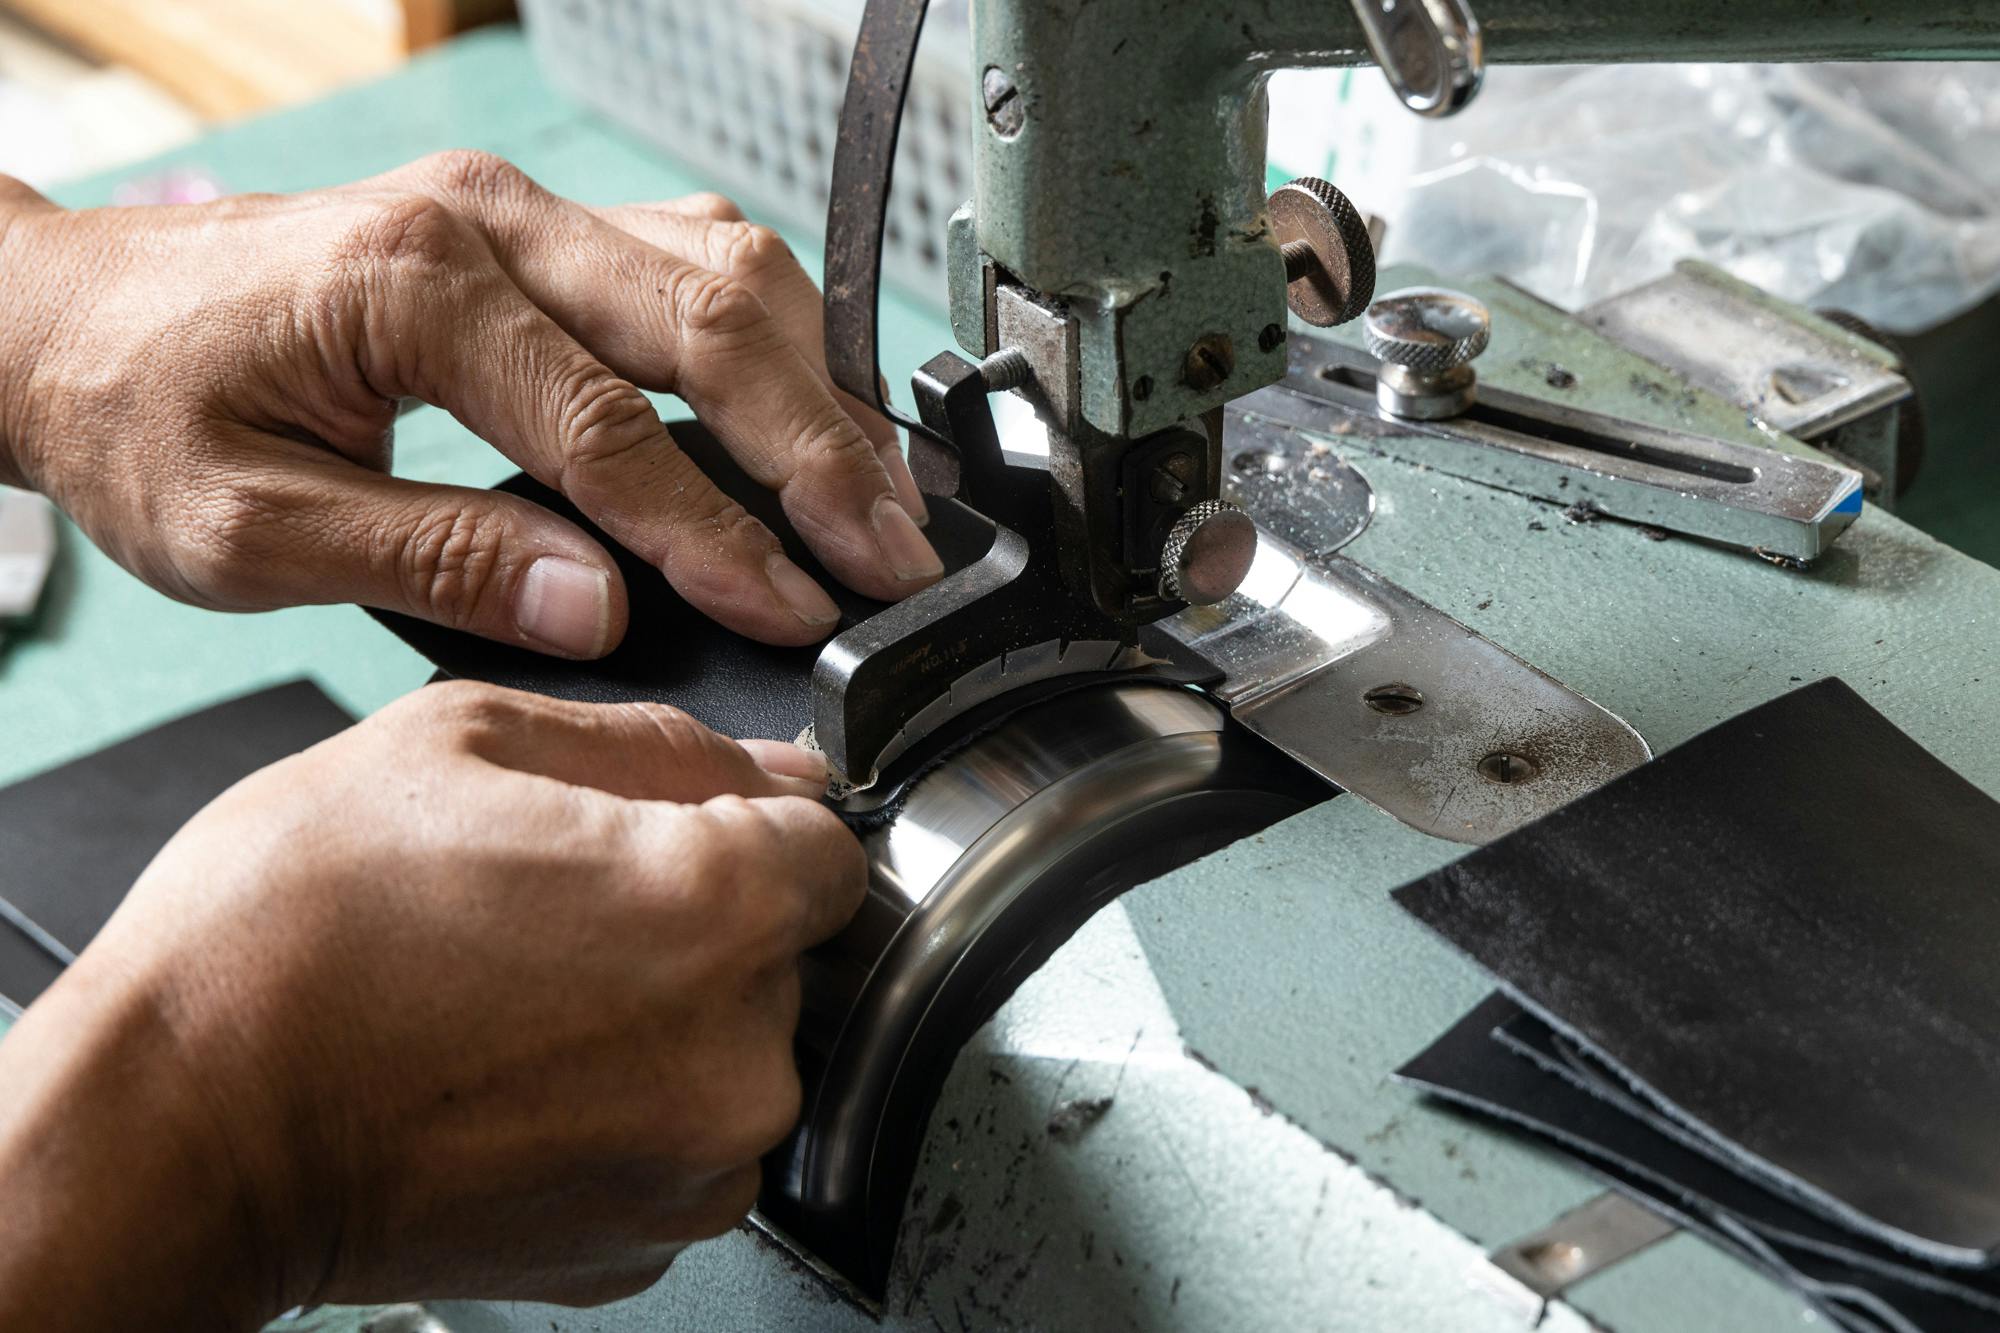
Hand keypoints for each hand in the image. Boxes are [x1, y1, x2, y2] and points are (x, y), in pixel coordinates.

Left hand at [0, 156, 940, 653]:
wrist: (67, 322)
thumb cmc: (137, 414)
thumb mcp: (248, 531)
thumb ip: (436, 563)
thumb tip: (603, 610)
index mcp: (412, 283)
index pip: (613, 426)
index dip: (719, 535)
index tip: (796, 610)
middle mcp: (485, 217)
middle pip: (711, 317)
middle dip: (821, 449)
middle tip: (898, 554)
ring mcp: (519, 209)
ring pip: (727, 268)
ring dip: (819, 386)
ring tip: (883, 497)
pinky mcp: (536, 229)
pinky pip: (694, 263)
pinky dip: (775, 346)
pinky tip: (813, 416)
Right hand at [0, 683, 865, 1327]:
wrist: (183, 1124)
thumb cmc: (291, 932)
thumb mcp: (465, 741)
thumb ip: (658, 745)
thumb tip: (772, 765)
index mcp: (719, 905)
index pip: (833, 843)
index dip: (750, 821)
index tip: (680, 831)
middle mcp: (739, 1051)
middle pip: (783, 953)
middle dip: (698, 919)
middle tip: (555, 911)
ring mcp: (697, 1162)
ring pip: (734, 1051)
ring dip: (664, 1020)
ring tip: (520, 1000)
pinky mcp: (645, 1241)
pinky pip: (681, 1143)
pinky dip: (626, 1109)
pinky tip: (517, 1077)